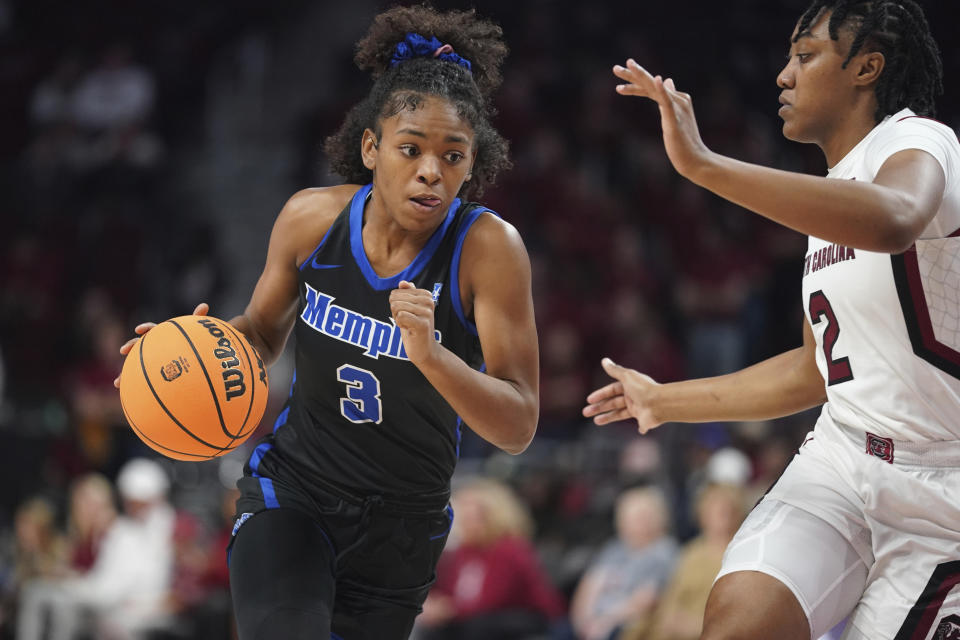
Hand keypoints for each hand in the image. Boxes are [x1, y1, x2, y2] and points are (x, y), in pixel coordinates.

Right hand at [113, 303, 208, 387]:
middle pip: (138, 346)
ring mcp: (151, 361)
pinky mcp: (152, 375)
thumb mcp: (196, 332)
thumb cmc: (195, 343)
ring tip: (117, 383)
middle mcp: (153, 347)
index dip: (146, 328)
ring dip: (124, 374)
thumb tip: (204, 304)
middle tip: (123, 350)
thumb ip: (198, 319)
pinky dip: (136, 389)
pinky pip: (142, 382)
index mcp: (162, 336)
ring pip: (135, 367)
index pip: (151, 329)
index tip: (140, 330)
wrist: (193, 359)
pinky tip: (130, 398)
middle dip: (130, 347)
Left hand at [389, 281, 438, 365]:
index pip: (396, 293)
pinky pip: (400, 316)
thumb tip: (403, 282)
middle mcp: (429, 301)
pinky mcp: (423, 324)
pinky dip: (400, 325)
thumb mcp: (410, 309)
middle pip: (395, 299)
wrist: (424, 350)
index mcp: (426, 294)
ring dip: (397, 319)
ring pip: (396, 307)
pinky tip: (409, 330)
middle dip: (395, 312)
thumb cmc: (414, 328)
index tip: (407, 314)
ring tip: (408, 326)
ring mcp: (427, 312)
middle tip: (407, 322)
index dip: (396, 305)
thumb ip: (408, 294)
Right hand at [583, 358, 662, 433]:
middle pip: (613, 402)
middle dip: (599, 407)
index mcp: (629, 386)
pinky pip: (642, 425)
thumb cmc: (643, 389)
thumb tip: (604, 360)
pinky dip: (641, 428)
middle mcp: (633, 397)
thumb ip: (615, 371)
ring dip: (607, 417)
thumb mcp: (627, 377)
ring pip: (619, 414)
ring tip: (595, 421)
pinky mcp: (644, 420)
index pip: (611, 390)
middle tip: (585, 412)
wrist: (660, 404)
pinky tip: (640, 430)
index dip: (600, 394)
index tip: (589, 400)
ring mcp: (638, 409)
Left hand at [613, 58, 711, 179]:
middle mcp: (678, 99)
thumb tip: (667, 81)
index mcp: (676, 99)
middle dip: (632, 74)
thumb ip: (668, 99)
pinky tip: (657, 79)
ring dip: (641, 76)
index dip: (635, 81)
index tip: (620, 73)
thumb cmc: (683, 142)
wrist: (695, 159)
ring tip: (627, 65)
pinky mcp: (675, 118)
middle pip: (651, 83)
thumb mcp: (672, 117)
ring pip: (655, 88)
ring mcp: (677, 107)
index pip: (651, 87)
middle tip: (615, 68)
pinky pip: (667, 101)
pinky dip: (662, 90)